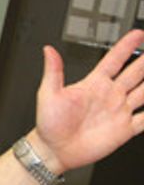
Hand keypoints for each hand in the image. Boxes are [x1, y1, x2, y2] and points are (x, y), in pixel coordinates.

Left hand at [32, 29, 143, 172]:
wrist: (54, 150)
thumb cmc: (49, 123)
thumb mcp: (48, 94)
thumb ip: (53, 71)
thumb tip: (48, 50)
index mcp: (94, 84)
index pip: (114, 60)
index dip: (126, 46)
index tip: (138, 34)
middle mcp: (110, 95)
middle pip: (135, 73)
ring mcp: (119, 111)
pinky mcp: (125, 129)